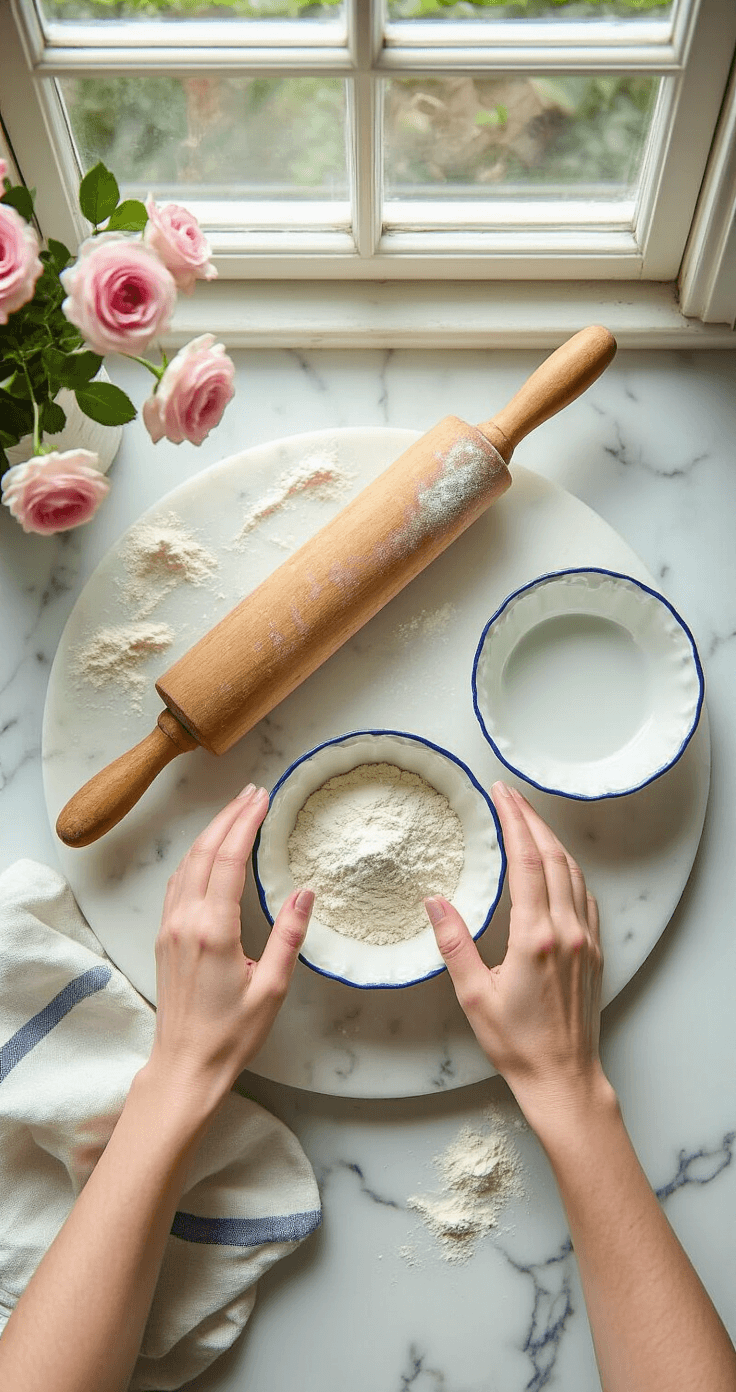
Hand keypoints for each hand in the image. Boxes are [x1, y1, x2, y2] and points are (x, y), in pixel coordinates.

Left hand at [146, 784, 313, 1115]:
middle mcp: (185, 922)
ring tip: (234, 811)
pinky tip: (209, 852)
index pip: (227, 860)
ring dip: (210, 833)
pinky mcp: (165, 938)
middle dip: (228, 817)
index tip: (262, 798)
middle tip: (252, 792)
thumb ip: (289, 937)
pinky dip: (196, 857)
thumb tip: (306, 892)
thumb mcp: (272, 988)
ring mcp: (170, 929)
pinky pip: (178, 884)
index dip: (245, 824)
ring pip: (187, 864)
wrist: (185, 1066)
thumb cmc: (231, 1035)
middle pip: (204, 852)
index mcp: (212, 931)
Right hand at [425, 781, 605, 1134]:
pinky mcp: (595, 951)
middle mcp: (567, 931)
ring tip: (528, 819)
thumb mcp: (474, 995)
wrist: (564, 1079)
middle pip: (552, 856)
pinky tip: (554, 865)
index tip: (500, 795)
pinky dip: (568, 868)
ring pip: (573, 872)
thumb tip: (434, 902)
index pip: (526, 862)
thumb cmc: (517, 1044)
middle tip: (509, 794)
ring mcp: (586, 940)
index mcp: (536, 937)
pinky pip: (585, 895)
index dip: (514, 822)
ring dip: (551, 840)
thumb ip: (454, 944)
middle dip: (531, 819)